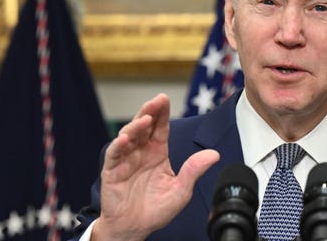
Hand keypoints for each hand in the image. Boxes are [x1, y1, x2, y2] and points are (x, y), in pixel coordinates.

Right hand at [91, 94, 219, 240]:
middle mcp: (141, 152)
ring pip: (128, 135)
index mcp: (157, 153)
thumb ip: (194, 171)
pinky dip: (119, 145)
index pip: (160, 128)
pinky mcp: (112, 171)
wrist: (134, 228)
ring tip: (146, 119)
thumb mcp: (181, 190)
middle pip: (144, 126)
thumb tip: (214, 155)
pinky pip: (114, 154)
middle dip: (149, 111)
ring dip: (136, 125)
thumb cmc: (156, 210)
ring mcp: (125, 160)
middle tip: (157, 100)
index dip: (162, 113)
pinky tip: (126, 139)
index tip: (165, 98)